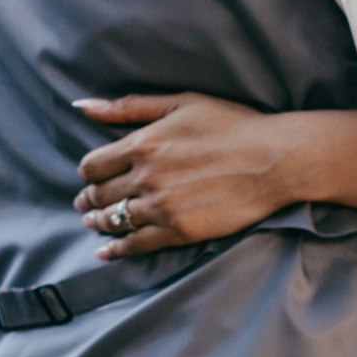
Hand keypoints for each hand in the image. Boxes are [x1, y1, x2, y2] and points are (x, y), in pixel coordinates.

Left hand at [75, 91, 298, 253]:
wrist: (273, 159)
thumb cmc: (233, 125)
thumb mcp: (180, 104)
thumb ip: (129, 107)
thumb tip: (83, 106)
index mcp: (142, 143)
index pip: (93, 164)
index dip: (88, 172)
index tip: (90, 176)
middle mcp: (146, 177)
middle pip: (100, 194)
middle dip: (89, 199)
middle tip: (85, 203)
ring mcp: (161, 207)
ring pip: (114, 220)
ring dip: (99, 222)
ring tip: (94, 223)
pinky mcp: (179, 231)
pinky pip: (136, 244)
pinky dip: (116, 249)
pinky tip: (106, 252)